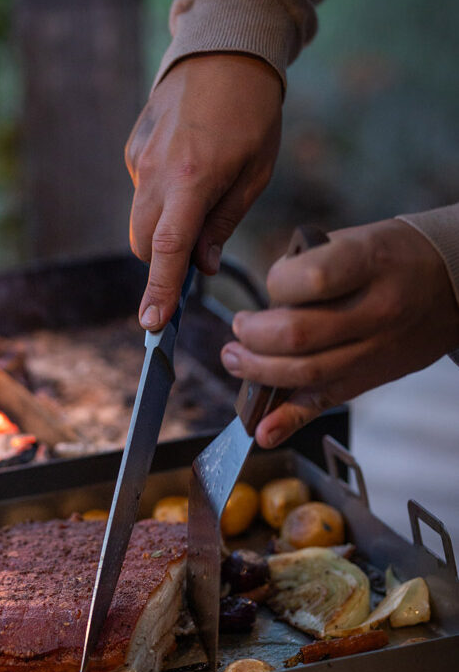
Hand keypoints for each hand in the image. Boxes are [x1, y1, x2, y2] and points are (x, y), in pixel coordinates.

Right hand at [125, 53, 281, 329]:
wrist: (224, 50)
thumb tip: (201, 266)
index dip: (160, 290)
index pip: (168, 249)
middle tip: (194, 258)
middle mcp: (156, 172)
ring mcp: (139, 160)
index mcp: (193, 179)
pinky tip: (186, 170)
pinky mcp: (133, 150)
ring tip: (198, 202)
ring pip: (139, 221)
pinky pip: (141, 191)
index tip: (152, 323)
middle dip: (162, 263)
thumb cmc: (251, 114)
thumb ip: (223, 224)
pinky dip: (159, 200)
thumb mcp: (254, 173)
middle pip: (143, 244)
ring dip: (161, 232)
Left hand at [220, 218, 458, 446]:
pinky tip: (262, 431)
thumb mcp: (357, 240)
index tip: (272, 283)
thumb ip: (310, 267)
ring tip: (235, 358)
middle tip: (239, 329)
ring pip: (304, 373)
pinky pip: (322, 404)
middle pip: (298, 335)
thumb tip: (267, 304)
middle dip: (254, 335)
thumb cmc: (395, 258)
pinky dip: (288, 422)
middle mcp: (374, 312)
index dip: (276, 283)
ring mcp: (371, 352)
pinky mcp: (366, 380)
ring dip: (256, 370)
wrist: (454, 284)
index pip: (309, 280)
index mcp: (370, 265)